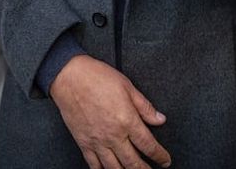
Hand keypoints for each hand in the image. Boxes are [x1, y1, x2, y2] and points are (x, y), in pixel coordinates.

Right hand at [50, 55, 170, 168]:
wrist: (69, 77)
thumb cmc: (97, 77)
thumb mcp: (128, 87)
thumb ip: (145, 107)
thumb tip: (160, 119)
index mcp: (127, 120)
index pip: (148, 145)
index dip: (159, 156)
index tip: (165, 160)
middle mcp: (113, 135)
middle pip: (133, 162)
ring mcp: (97, 141)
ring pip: (115, 168)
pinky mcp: (83, 143)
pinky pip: (94, 165)